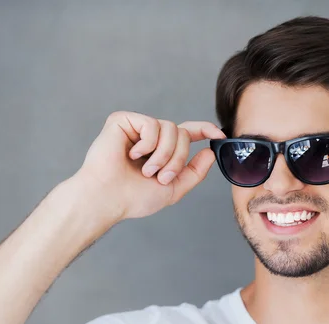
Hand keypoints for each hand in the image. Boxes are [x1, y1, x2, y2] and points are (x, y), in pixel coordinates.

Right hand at [73, 111, 224, 220]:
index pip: (188, 133)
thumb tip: (210, 152)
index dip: (206, 130)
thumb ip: (195, 172)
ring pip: (171, 128)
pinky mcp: (123, 120)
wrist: (108, 199)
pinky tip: (132, 155)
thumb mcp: (174, 188)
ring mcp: (137, 127)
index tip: (220, 135)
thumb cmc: (134, 197)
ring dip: (164, 155)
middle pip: (183, 134)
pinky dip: (147, 145)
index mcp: (162, 150)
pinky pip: (152, 125)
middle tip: (160, 177)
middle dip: (177, 159)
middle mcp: (151, 137)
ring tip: (147, 170)